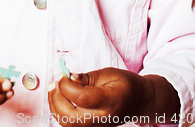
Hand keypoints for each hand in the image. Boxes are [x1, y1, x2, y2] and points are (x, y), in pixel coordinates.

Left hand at [48, 67, 179, 125]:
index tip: (63, 74)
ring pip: (68, 124)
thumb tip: (69, 77)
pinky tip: (59, 98)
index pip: (83, 98)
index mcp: (110, 101)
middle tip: (54, 82)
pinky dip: (60, 113)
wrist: (140, 101)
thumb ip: (88, 77)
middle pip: (71, 117)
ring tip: (54, 88)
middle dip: (57, 99)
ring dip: (55, 106)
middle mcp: (103, 118)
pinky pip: (71, 125)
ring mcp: (98, 126)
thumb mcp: (109, 73)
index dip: (68, 86)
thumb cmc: (126, 84)